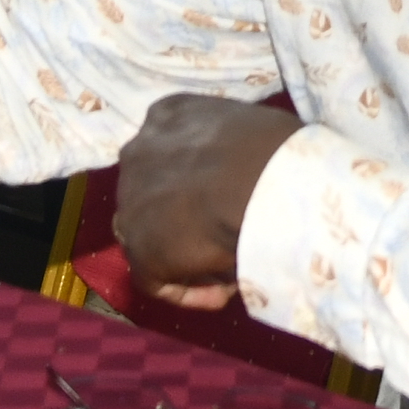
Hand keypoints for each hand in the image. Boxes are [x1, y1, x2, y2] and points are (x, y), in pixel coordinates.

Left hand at [104, 96, 305, 305]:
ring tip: (230, 267)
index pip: (171, 151)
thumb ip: (234, 148)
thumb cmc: (276, 152)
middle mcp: (138, 151)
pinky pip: (157, 279)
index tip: (229, 201)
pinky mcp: (139, 248)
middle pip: (153, 193)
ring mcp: (132, 201)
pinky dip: (188, 290)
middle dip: (183, 217)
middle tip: (226, 234)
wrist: (265, 184)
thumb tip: (250, 175)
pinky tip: (225, 293)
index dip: (197, 183)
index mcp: (167, 115)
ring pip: (151, 235)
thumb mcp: (254, 130)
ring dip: (184, 255)